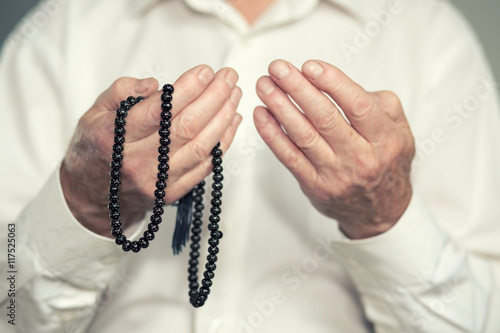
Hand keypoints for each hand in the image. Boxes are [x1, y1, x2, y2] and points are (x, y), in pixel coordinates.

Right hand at [61, 66, 241, 236]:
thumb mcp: (94, 113)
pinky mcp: (171, 192)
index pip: (159, 110)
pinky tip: (231, 121)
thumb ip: (120, 92)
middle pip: (185, 127)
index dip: (187, 89)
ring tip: (234, 94)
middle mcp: (137, 161)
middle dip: (213, 98)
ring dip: (223, 118)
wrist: (91, 194)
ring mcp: (157, 180)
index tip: (206, 71)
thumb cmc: (96, 147)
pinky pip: (204, 167)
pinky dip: (223, 142)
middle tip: (228, 77)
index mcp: (114, 137)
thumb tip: (154, 85)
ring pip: (200, 147)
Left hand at [254, 60, 414, 238]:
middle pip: (324, 117)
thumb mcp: (400, 130)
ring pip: (303, 136)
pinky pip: (289, 157)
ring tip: (265, 86)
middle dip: (297, 89)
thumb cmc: (386, 162)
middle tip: (277, 68)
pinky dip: (272, 135)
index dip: (332, 83)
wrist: (381, 209)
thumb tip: (342, 85)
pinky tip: (261, 115)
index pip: (357, 105)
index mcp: (384, 139)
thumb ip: (381, 103)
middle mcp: (360, 157)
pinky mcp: (315, 185)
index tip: (309, 66)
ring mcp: (335, 174)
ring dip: (280, 107)